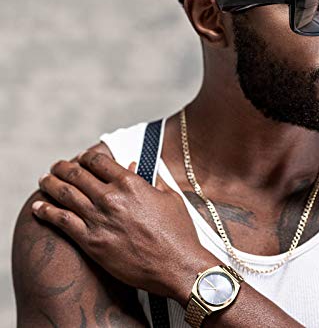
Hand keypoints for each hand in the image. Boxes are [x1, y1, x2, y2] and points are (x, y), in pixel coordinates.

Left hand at [32, 150, 214, 300]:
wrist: (176, 265)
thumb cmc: (177, 231)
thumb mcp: (170, 197)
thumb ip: (152, 179)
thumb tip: (140, 167)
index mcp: (131, 183)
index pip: (98, 161)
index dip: (86, 156)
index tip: (81, 158)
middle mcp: (111, 197)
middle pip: (77, 174)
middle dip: (63, 167)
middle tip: (56, 166)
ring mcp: (99, 219)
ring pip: (65, 194)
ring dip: (50, 184)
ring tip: (44, 180)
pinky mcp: (91, 242)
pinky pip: (61, 221)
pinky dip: (46, 211)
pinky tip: (38, 207)